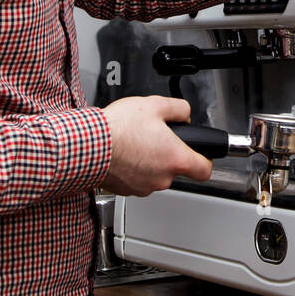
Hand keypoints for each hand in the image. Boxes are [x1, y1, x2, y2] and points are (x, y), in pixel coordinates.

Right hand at [99, 95, 213, 195]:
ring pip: (155, 174)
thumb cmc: (119, 128)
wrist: (89, 145)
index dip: (205, 160)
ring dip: (149, 161)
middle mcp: (162, 178)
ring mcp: (144, 187)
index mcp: (175, 158)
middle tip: (155, 137)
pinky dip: (133, 168)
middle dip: (168, 153)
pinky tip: (123, 153)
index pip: (204, 170)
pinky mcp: (127, 190)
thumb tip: (184, 114)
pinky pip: (137, 179)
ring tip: (135, 142)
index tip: (202, 155)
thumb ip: (178, 109)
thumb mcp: (155, 105)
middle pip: (176, 169)